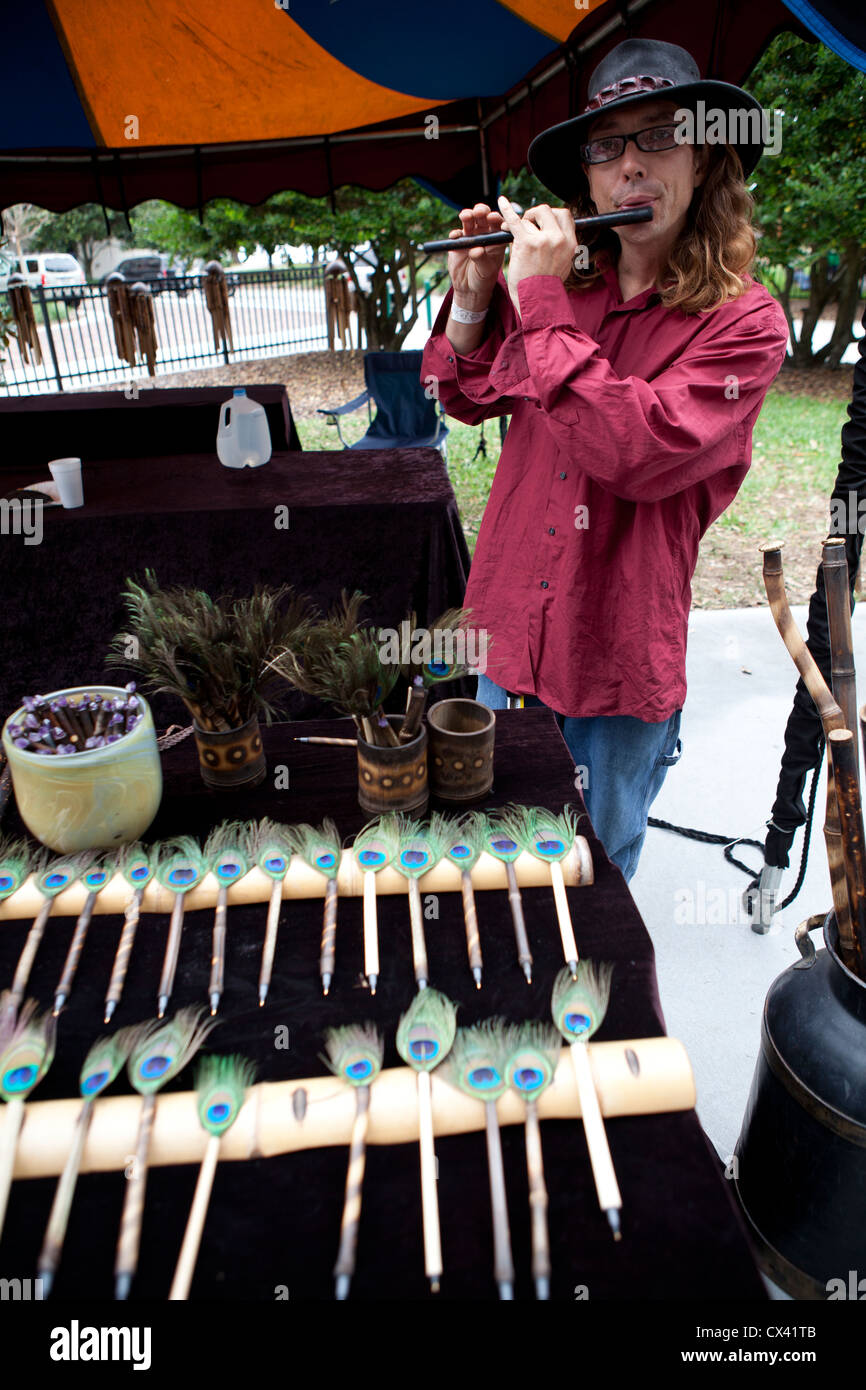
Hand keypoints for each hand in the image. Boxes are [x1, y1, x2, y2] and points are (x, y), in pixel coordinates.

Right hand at [447, 203, 505, 309]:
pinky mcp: (458, 242)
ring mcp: (471, 236)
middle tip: (479, 212)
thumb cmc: (483, 278)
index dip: (497, 218)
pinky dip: (455, 234)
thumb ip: (482, 259)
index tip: (494, 218)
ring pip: (469, 220)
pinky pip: (456, 234)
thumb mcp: (486, 271)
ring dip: (468, 215)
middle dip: (482, 211)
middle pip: (484, 216)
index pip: (499, 224)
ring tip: (466, 216)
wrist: (468, 288)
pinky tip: (455, 237)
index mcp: (496, 239)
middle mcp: (484, 234)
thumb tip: (476, 250)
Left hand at [496, 196, 576, 315]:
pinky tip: (500, 201)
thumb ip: (562, 248)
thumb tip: (559, 236)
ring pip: (530, 219)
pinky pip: (515, 220)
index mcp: (571, 243)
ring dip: (521, 225)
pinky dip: (506, 210)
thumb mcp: (564, 265)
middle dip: (535, 214)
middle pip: (547, 210)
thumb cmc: (547, 287)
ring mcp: (543, 240)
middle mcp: (559, 238)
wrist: (538, 302)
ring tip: (514, 235)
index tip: (542, 222)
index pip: (565, 215)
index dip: (551, 215)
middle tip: (527, 225)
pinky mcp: (526, 243)